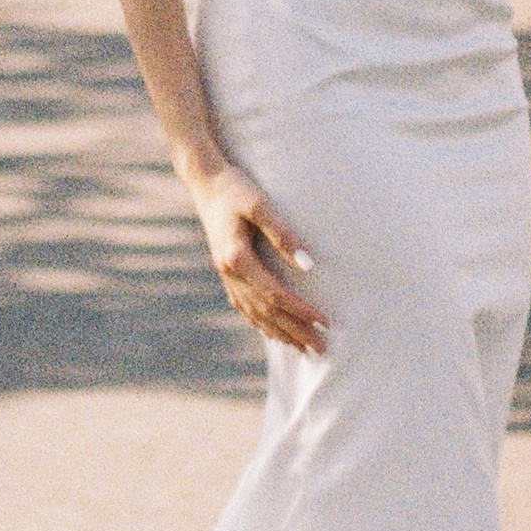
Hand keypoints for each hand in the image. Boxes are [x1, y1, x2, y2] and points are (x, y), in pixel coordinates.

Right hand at [191, 164, 325, 355]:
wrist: (206, 181)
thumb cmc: (236, 188)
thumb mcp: (261, 204)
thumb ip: (283, 234)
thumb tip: (308, 265)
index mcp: (237, 258)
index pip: (276, 294)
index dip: (301, 311)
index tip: (325, 321)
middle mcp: (229, 272)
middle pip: (266, 311)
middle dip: (295, 332)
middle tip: (321, 349)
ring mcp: (225, 274)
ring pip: (254, 313)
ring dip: (279, 333)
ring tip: (302, 349)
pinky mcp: (225, 270)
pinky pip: (242, 305)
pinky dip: (258, 322)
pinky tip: (270, 333)